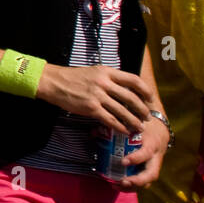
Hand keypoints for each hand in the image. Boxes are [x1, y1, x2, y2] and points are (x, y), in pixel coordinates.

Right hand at [35, 63, 152, 134]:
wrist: (53, 82)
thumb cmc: (73, 77)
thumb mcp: (94, 72)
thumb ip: (109, 78)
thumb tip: (126, 89)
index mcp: (107, 72)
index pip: (133, 80)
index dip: (145, 90)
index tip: (150, 98)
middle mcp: (104, 83)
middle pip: (131, 98)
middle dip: (142, 110)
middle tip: (146, 117)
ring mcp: (97, 96)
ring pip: (123, 111)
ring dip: (134, 121)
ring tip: (138, 127)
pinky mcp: (91, 108)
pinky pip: (110, 120)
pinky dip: (120, 127)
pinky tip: (124, 131)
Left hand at [117, 115, 168, 188]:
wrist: (160, 130)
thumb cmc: (144, 126)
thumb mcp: (135, 123)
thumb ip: (117, 126)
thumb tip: (94, 132)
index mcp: (152, 144)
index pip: (146, 153)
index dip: (136, 158)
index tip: (123, 161)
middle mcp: (155, 158)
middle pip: (151, 174)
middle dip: (138, 180)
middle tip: (123, 181)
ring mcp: (153, 166)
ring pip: (148, 181)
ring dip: (133, 186)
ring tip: (117, 186)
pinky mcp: (149, 170)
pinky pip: (143, 182)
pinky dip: (132, 186)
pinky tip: (118, 186)